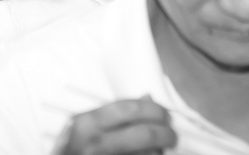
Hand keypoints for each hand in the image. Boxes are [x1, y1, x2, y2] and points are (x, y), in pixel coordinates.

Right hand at [54, 97, 176, 154]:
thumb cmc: (76, 149)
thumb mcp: (87, 127)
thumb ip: (114, 113)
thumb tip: (148, 98)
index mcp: (87, 122)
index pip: (130, 109)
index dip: (154, 111)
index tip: (165, 115)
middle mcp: (95, 142)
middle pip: (143, 134)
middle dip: (165, 133)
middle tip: (172, 135)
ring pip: (147, 154)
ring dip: (158, 152)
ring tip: (162, 150)